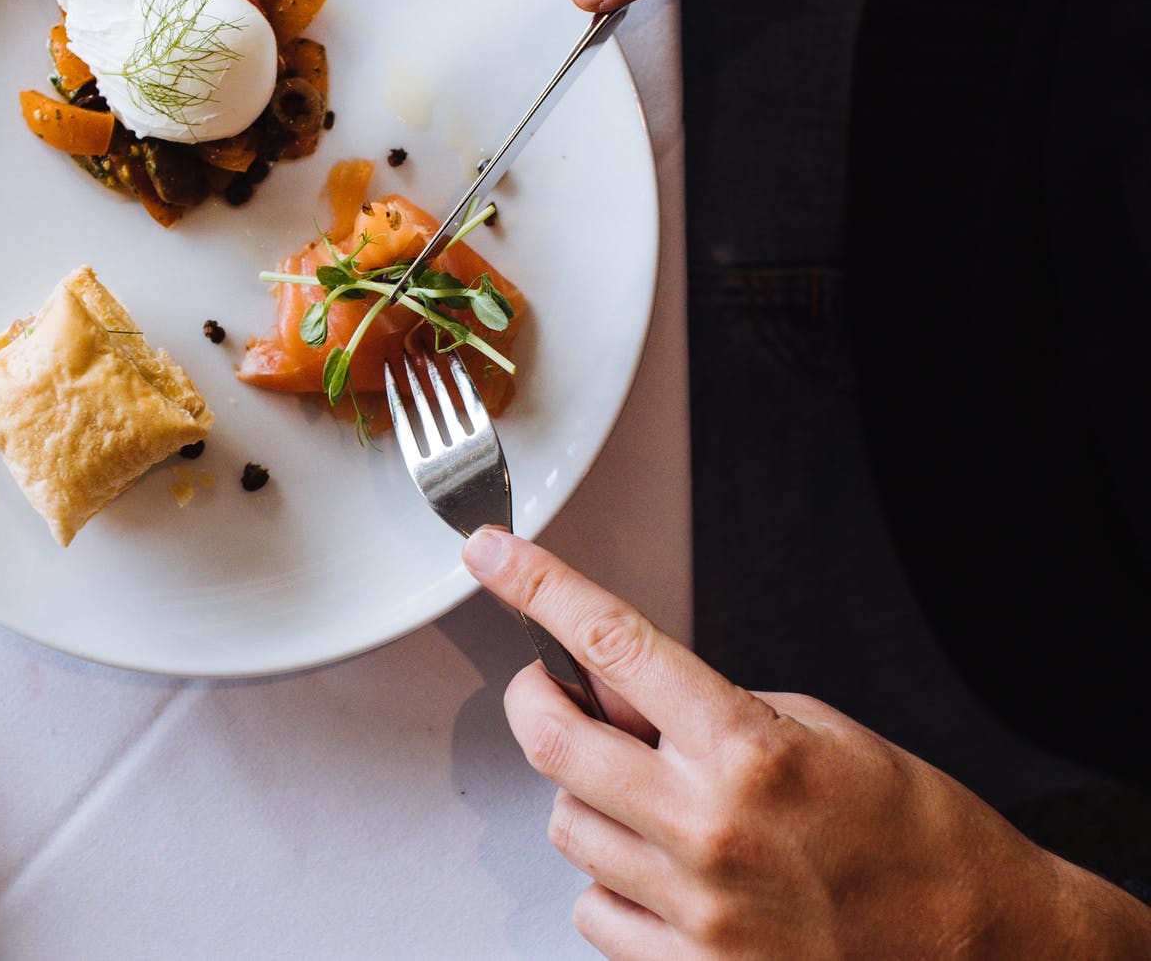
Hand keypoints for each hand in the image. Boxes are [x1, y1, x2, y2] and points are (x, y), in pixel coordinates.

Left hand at [463, 527, 1150, 958]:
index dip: (538, 586)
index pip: (611, 642)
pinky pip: (593, 910)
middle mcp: (708, 826)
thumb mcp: (822, 731)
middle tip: (553, 691)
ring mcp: (694, 908)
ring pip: (567, 827)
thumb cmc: (918, 841)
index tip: (493, 554)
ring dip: (591, 801)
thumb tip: (616, 687)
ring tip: (658, 806)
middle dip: (537, 701)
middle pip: (551, 740)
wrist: (983, 955)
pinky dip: (614, 886)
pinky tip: (668, 878)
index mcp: (748, 748)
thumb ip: (708, 707)